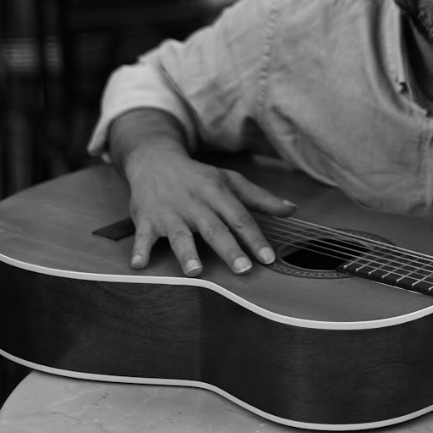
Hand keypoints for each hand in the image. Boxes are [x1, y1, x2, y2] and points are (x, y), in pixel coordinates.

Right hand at [124, 141, 295, 275]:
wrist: (155, 160)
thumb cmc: (198, 177)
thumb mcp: (230, 181)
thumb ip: (261, 199)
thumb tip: (292, 210)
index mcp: (218, 193)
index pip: (240, 218)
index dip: (255, 238)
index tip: (268, 259)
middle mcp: (196, 203)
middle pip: (215, 229)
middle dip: (229, 249)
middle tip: (243, 270)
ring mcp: (170, 212)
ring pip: (180, 235)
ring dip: (187, 253)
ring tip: (195, 271)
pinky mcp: (147, 219)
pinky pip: (143, 236)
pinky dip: (140, 249)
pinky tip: (139, 264)